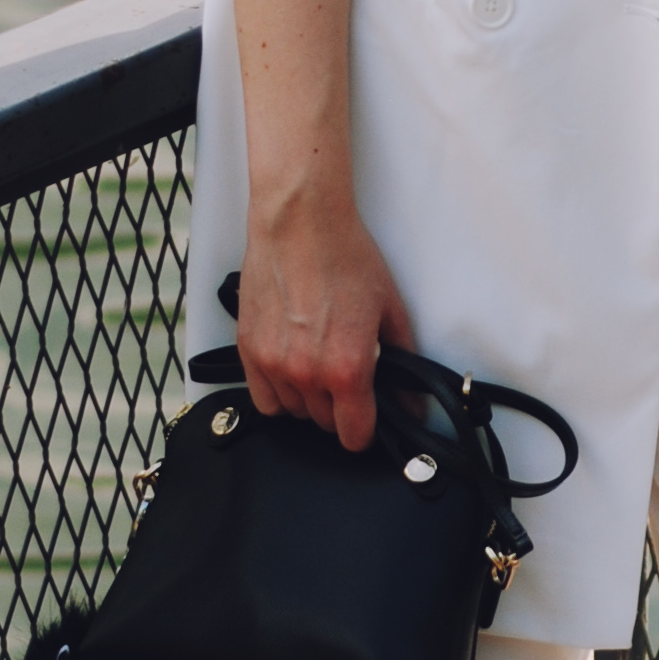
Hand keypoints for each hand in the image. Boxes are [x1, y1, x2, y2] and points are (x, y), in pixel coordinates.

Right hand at [235, 209, 413, 448]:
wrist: (301, 224)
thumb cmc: (345, 257)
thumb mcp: (390, 310)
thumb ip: (403, 363)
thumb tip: (411, 401)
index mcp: (347, 368)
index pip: (354, 435)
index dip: (365, 431)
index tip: (368, 421)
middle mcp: (307, 373)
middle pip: (323, 423)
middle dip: (339, 409)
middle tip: (347, 379)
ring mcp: (273, 364)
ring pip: (293, 412)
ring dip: (308, 399)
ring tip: (319, 365)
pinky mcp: (248, 350)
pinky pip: (263, 399)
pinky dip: (278, 393)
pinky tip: (291, 370)